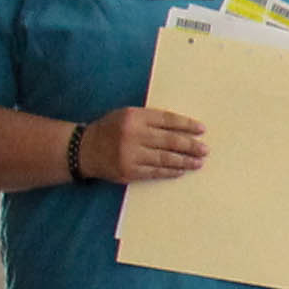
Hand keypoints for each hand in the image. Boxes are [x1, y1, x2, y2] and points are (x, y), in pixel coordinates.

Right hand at [86, 107, 207, 183]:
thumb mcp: (126, 115)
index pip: (167, 120)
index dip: (186, 125)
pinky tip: (181, 171)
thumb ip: (150, 119)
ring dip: (185, 161)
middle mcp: (133, 135)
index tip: (201, 130)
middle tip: (205, 149)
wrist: (84, 149)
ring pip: (165, 158)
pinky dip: (170, 172)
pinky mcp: (129, 171)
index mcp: (134, 117)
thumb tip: (181, 129)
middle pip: (170, 141)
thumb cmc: (110, 129)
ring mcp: (131, 155)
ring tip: (198, 162)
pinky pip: (155, 172)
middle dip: (190, 146)